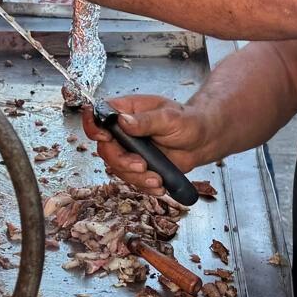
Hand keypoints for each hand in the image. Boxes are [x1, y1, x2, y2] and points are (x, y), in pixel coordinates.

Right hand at [81, 95, 214, 195]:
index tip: (104, 137)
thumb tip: (124, 121)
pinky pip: (131, 179)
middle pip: (106, 148)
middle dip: (122, 162)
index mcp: (127, 110)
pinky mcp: (136, 165)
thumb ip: (146, 120)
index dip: (94, 127)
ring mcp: (129, 149)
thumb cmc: (188, 121)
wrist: (202, 140)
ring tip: (157, 179)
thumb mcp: (169, 117)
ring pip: (117, 168)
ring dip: (136, 178)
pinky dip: (144, 186)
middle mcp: (123, 130)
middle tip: (141, 166)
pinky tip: (158, 184)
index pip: (100, 115)